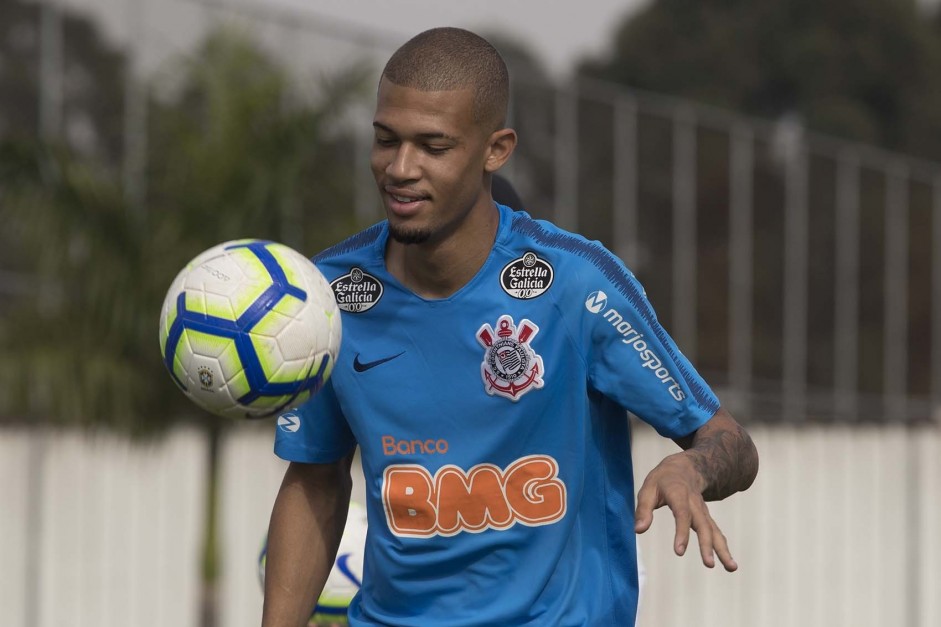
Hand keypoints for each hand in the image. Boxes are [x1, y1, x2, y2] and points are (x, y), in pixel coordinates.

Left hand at [634, 452, 737, 571]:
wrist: (686, 468)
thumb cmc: (663, 479)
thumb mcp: (648, 488)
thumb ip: (643, 509)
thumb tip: (638, 530)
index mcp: (679, 494)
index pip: (682, 514)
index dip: (681, 532)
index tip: (679, 552)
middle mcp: (695, 503)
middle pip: (703, 524)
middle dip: (706, 545)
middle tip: (709, 564)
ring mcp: (703, 511)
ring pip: (714, 530)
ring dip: (722, 549)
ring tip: (731, 567)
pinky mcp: (706, 518)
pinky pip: (716, 533)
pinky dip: (723, 547)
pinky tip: (729, 563)